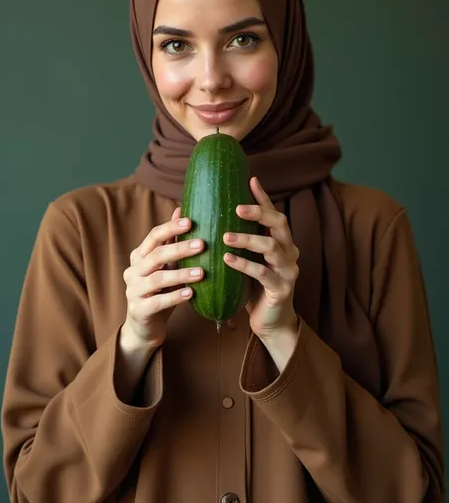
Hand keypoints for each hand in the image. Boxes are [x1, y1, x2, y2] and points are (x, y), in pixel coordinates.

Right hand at [122, 208, 203, 347]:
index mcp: (139, 256)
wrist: (144, 327)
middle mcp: (133, 271)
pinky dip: (175, 297)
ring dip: (180, 274)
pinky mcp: (139, 311)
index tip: (190, 221)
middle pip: (156, 255)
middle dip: (179, 249)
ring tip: (202, 272)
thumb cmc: (159, 291)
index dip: (170, 228)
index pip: (153, 237)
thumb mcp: (165, 266)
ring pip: (157, 279)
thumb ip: (171, 240)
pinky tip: (191, 293)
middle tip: (202, 244)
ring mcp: (134, 291)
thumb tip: (181, 209)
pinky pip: (158, 302)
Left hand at [223, 177, 299, 340]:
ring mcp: (288, 271)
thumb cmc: (254, 289)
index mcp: (282, 242)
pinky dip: (244, 265)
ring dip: (248, 239)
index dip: (263, 197)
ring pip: (272, 247)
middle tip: (236, 208)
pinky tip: (227, 259)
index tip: (250, 179)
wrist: (270, 323)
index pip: (274, 214)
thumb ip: (239, 242)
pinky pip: (263, 274)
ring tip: (225, 237)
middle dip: (259, 212)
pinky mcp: (281, 289)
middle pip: (280, 223)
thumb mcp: (247, 261)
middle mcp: (289, 252)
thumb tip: (212, 218)